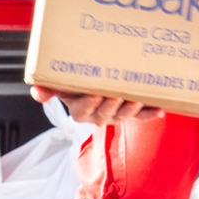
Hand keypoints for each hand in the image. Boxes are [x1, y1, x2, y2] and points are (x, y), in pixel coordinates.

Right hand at [30, 85, 162, 126]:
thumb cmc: (75, 83)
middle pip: (104, 114)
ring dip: (130, 110)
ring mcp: (116, 113)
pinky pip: (141, 115)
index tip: (94, 94)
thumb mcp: (60, 84)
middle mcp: (99, 114)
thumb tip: (37, 92)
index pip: (82, 111)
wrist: (94, 83)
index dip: (88, 104)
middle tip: (117, 96)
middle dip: (112, 106)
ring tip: (136, 100)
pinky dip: (150, 113)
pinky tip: (160, 110)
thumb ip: (47, 88)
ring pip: (123, 115)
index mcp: (80, 109)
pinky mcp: (132, 110)